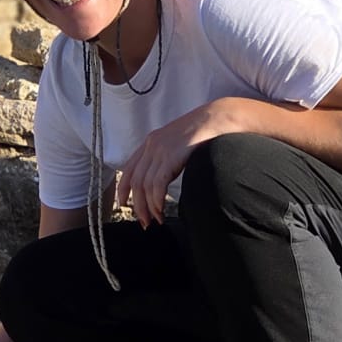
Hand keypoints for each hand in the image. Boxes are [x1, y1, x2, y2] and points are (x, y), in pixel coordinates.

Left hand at [114, 100, 246, 226]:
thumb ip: (167, 157)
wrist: (218, 118)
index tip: (124, 205)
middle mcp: (151, 145)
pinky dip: (157, 201)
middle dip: (137, 206)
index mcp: (150, 142)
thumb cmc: (204, 133)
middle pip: (135, 182)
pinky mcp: (171, 156)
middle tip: (144, 222)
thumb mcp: (178, 144)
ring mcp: (160, 150)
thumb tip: (164, 179)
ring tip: (156, 221)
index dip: (123, 190)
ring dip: (148, 208)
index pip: (128, 169)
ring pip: (144, 186)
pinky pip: (157, 185)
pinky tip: (161, 211)